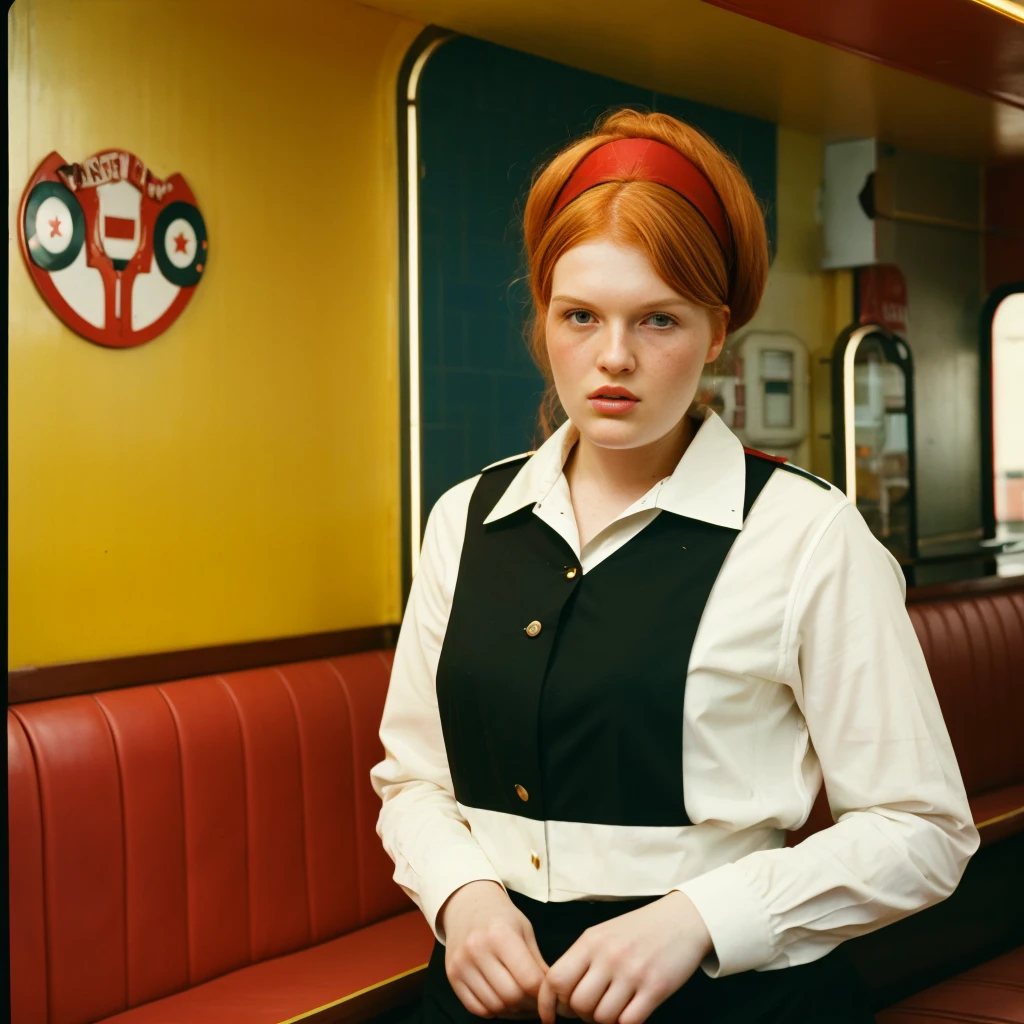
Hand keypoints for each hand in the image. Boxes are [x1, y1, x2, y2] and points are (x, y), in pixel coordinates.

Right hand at [441, 880, 549, 1017]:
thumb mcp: (524, 930)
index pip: (529, 979)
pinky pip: (476, 1008)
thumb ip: (537, 963)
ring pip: (495, 1006)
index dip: (544, 994)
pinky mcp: (452, 976)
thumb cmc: (501, 917)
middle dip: (529, 1004)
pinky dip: (493, 1010)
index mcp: (500, 934)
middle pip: (511, 996)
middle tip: (536, 1001)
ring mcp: (461, 964)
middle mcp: (477, 949)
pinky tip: (501, 999)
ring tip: (520, 1001)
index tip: (550, 996)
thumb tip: (553, 995)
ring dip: (512, 1011)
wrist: (466, 905)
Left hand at [537, 891, 711, 1023]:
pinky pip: (629, 1022)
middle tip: (593, 1009)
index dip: (549, 1003)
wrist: (683, 919)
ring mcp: (632, 972)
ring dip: (605, 1020)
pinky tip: (631, 1010)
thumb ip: (582, 960)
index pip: (556, 979)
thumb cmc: (640, 929)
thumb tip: (560, 996)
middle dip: (582, 1015)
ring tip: (614, 1008)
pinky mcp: (656, 987)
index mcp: (591, 940)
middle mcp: (608, 955)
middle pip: (577, 1004)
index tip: (553, 1016)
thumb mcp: (604, 934)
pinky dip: (626, 1023)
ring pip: (602, 1017)